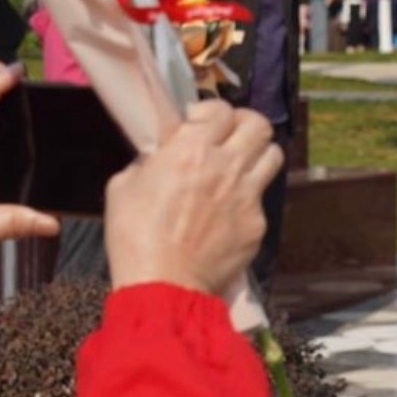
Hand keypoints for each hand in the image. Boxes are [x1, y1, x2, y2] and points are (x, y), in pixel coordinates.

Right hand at [105, 100, 282, 295]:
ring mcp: (247, 196)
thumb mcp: (123, 186)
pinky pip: (261, 199)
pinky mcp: (256, 225)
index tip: (198, 122)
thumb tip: (160, 157)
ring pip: (273, 155)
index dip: (210, 111)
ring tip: (240, 166)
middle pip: (258, 124)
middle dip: (244, 124)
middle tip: (229, 135)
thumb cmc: (134, 237)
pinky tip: (229, 211)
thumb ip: (148, 161)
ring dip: (257, 155)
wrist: (163, 287)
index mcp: (191, 149)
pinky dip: (248, 198)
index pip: (221, 109)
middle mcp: (227, 166)